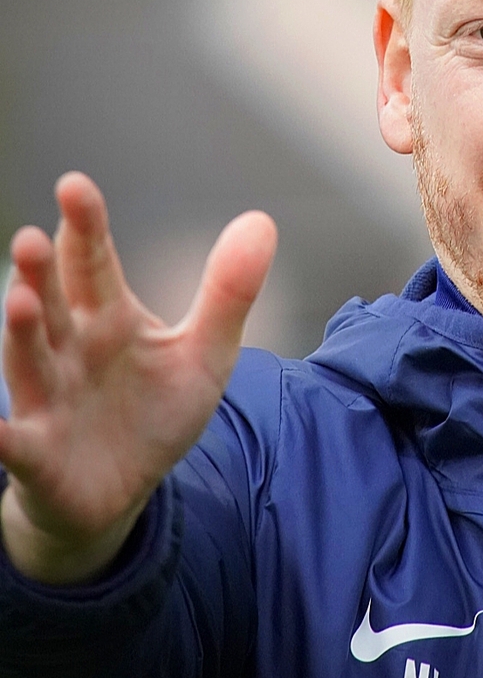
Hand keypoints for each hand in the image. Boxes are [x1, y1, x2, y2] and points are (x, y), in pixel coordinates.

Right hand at [0, 172, 275, 583]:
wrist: (123, 492)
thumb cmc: (154, 412)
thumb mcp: (204, 352)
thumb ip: (228, 291)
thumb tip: (262, 220)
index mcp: (108, 317)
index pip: (92, 263)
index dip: (85, 226)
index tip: (75, 185)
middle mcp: (69, 349)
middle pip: (52, 302)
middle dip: (39, 271)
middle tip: (33, 237)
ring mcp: (47, 400)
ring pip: (29, 360)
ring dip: (20, 332)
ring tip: (20, 301)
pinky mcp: (39, 455)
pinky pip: (14, 444)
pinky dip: (0, 436)